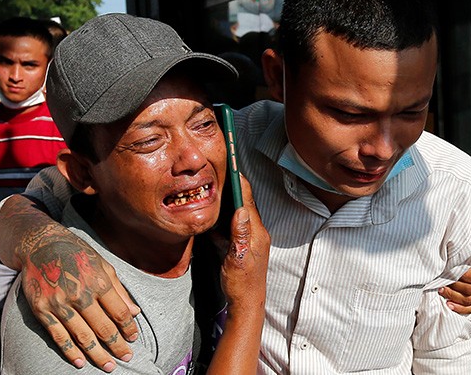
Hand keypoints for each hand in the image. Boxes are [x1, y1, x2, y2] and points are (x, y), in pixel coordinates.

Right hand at [15, 209, 139, 371]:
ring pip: (82, 336)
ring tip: (108, 366)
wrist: (40, 244)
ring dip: (97, 354)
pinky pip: (58, 336)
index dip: (128, 328)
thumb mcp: (103, 265)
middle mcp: (80, 294)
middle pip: (103, 327)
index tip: (133, 338)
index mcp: (99, 281)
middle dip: (117, 345)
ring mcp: (59, 303)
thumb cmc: (76, 254)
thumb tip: (135, 312)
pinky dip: (70, 351)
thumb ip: (119, 290)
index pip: (119, 312)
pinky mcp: (42, 310)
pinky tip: (80, 362)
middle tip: (127, 357)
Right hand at [214, 174, 269, 310]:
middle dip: (232, 188)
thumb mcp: (237, 259)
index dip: (239, 183)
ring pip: (238, 214)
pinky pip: (234, 226)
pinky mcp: (243, 245)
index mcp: (256, 233)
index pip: (247, 202)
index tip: (231, 167)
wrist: (246, 304)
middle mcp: (255, 233)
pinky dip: (225, 218)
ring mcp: (250, 239)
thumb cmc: (241, 284)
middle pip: (244, 204)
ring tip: (215, 186)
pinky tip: (214, 214)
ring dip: (228, 202)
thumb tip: (240, 210)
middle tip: (219, 172)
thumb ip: (239, 234)